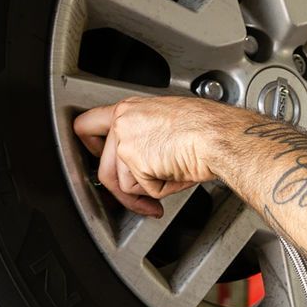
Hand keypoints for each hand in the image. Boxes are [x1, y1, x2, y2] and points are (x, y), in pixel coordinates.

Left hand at [73, 95, 256, 216]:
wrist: (218, 135)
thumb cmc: (207, 126)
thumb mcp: (168, 120)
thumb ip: (146, 134)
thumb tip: (146, 159)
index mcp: (129, 109)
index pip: (88, 125)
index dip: (91, 147)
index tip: (99, 157)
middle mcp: (122, 124)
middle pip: (104, 167)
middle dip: (121, 189)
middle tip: (138, 197)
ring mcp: (127, 144)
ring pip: (124, 184)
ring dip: (147, 191)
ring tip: (172, 179)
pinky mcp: (136, 165)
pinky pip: (145, 191)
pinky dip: (163, 191)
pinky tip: (178, 175)